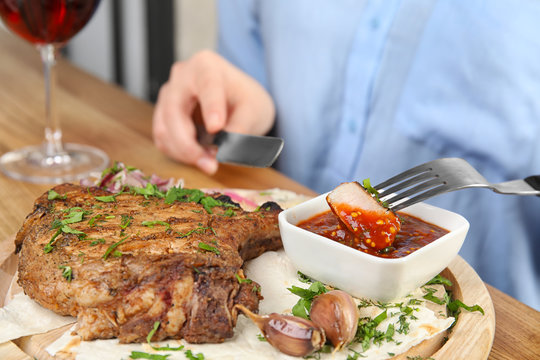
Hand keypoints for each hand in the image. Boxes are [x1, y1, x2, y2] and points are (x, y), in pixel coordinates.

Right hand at [152, 50, 274, 173]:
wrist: (236, 100)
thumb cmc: (245, 99)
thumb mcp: (254, 111)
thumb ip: (242, 127)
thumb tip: (226, 148)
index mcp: (206, 66)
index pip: (207, 86)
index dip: (211, 108)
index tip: (216, 128)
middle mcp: (181, 76)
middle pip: (174, 110)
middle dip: (189, 143)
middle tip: (210, 164)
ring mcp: (168, 95)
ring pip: (164, 128)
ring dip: (183, 152)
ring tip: (209, 163)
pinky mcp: (163, 115)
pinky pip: (162, 138)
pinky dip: (178, 153)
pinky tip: (198, 158)